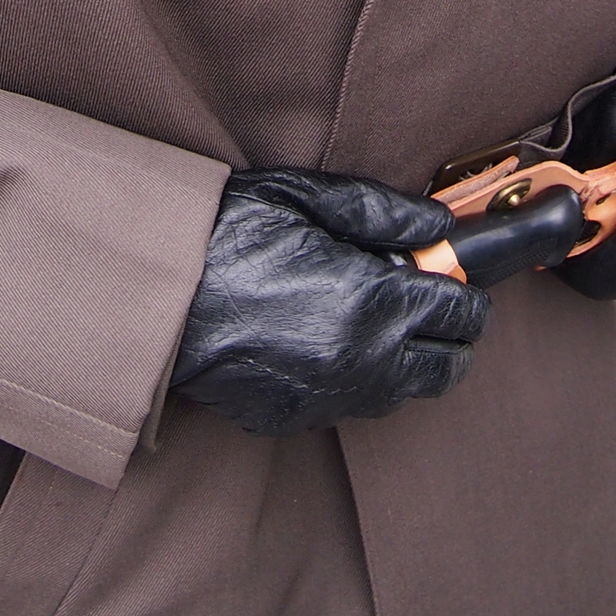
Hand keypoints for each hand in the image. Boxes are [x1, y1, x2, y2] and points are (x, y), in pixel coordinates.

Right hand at [171, 168, 489, 435]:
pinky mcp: (297, 418)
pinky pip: (353, 405)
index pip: (461, 311)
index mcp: (373, 300)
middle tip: (422, 299)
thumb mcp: (304, 198)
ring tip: (374, 319)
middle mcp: (364, 360)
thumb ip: (382, 212)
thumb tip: (438, 227)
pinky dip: (358, 379)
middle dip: (448, 332)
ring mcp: (331, 397)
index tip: (445, 273)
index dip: (463, 288)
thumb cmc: (225, 234)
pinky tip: (326, 341)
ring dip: (408, 359)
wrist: (153, 295)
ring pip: (406, 392)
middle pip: (450, 366)